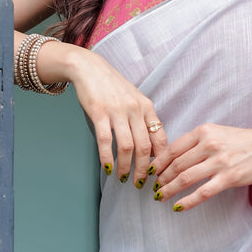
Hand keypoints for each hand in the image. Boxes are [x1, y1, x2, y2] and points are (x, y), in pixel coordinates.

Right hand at [66, 47, 166, 185]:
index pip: (160, 138)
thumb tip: (150, 149)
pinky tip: (107, 168)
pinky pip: (105, 141)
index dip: (161, 160)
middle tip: (140, 183)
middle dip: (144, 170)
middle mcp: (135, 109)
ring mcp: (117, 111)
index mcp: (147, 107)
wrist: (89, 68)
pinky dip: (107, 158)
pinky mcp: (99, 113)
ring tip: (123, 178)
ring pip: (127, 147)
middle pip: (145, 147)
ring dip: (125, 167)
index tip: (158, 174)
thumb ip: (143, 120)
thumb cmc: (112, 86)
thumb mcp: (135, 99)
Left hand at [149, 124, 251, 211]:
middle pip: (176, 164)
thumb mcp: (215, 133)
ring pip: (185, 178)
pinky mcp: (229, 178)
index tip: (150, 171)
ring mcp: (219, 162)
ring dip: (169, 190)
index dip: (158, 162)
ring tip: (161, 196)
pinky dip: (187, 201)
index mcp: (204, 131)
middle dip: (161, 178)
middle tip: (154, 186)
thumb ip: (194, 142)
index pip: (173, 148)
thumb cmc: (238, 142)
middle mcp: (210, 145)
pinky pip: (203, 192)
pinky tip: (178, 207)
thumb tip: (169, 158)